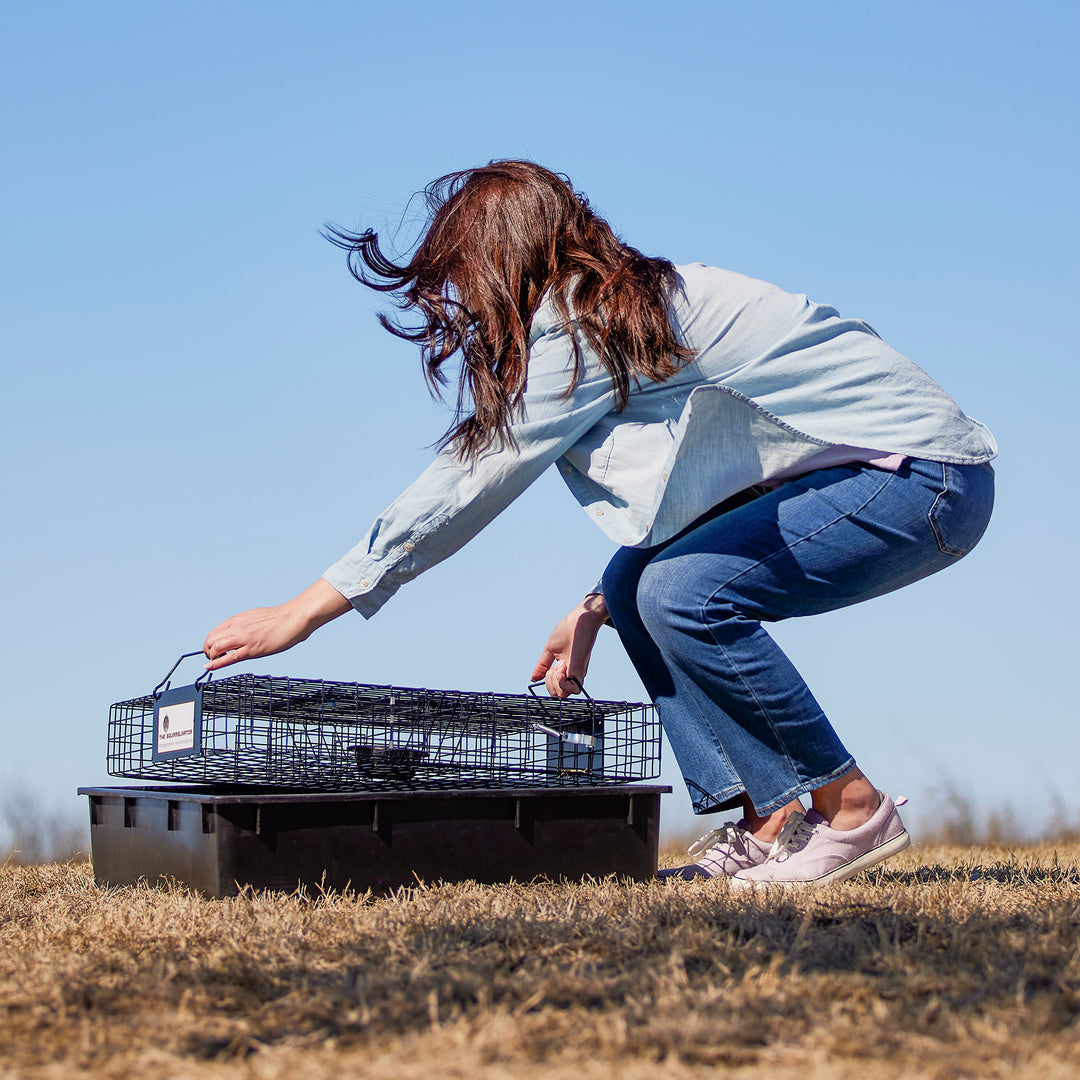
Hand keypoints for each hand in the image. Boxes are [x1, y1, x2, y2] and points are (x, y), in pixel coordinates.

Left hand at [203, 579, 351, 670]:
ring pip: (216, 648)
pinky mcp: (252, 649)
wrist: (294, 617)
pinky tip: (209, 667)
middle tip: (211, 658)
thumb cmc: (281, 618)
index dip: (210, 642)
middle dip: (207, 650)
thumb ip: (247, 625)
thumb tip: (244, 632)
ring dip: (211, 657)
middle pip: (211, 639)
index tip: (212, 650)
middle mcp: (237, 628)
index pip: (215, 632)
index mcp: (238, 620)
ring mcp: (244, 638)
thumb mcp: (257, 618)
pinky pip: (229, 658)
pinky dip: (216, 663)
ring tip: (214, 662)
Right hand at [531, 594, 608, 698]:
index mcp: (565, 668)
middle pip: (557, 693)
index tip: (548, 669)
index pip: (554, 686)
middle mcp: (572, 673)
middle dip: (550, 683)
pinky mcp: (581, 670)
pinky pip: (574, 689)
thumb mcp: (550, 649)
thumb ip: (542, 664)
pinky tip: (563, 666)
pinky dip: (563, 683)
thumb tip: (533, 679)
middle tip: (555, 666)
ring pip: (564, 694)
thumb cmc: (569, 629)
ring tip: (560, 664)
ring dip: (556, 682)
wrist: (582, 618)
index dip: (548, 682)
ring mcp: (577, 672)